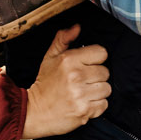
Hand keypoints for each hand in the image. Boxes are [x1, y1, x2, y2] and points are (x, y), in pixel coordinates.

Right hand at [21, 24, 110, 138]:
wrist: (35, 111)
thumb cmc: (45, 84)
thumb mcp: (50, 58)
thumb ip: (63, 39)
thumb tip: (77, 28)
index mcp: (69, 60)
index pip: (101, 53)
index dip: (95, 59)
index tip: (87, 65)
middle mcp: (76, 76)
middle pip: (105, 72)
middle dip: (96, 76)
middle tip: (82, 81)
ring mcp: (81, 95)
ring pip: (106, 88)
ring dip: (97, 91)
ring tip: (83, 92)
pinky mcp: (85, 111)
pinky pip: (104, 104)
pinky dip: (96, 106)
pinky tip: (84, 103)